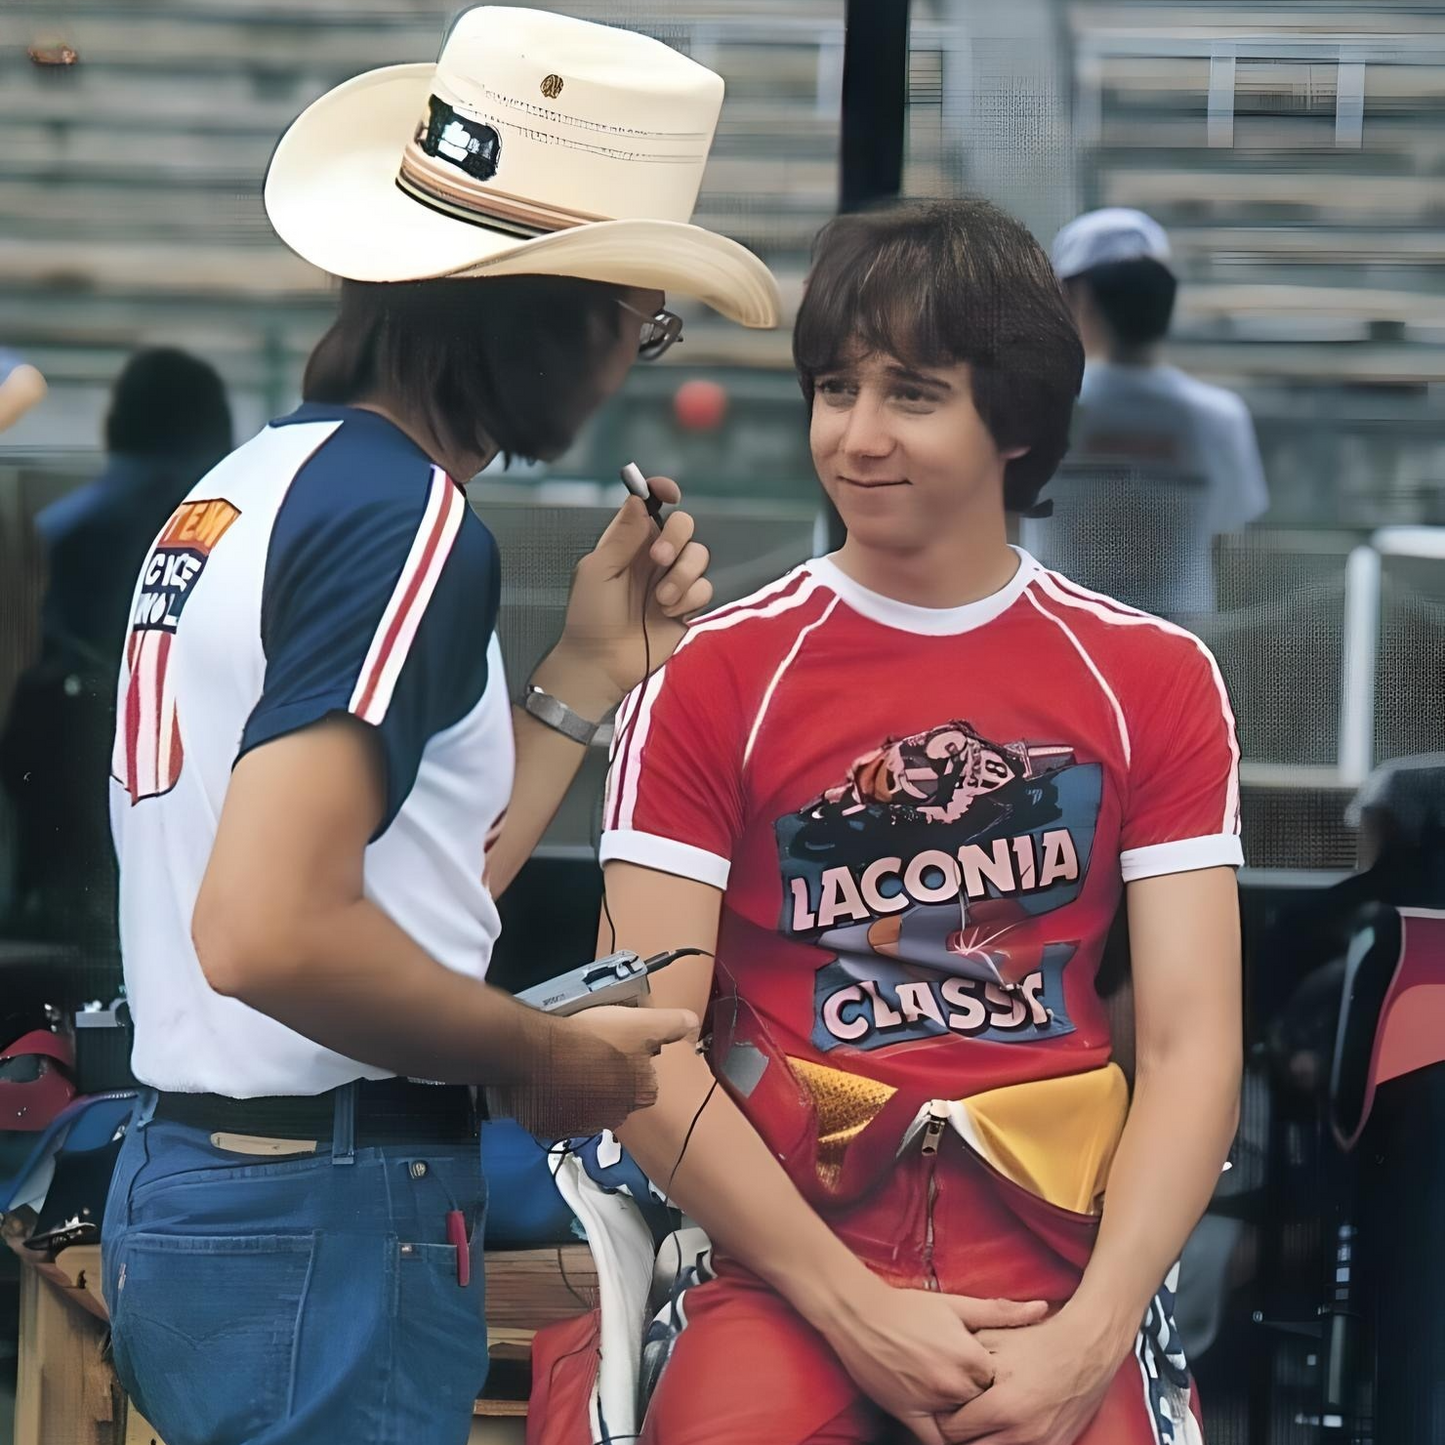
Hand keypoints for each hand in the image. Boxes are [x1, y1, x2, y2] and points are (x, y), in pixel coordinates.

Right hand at [492, 1004, 699, 1139]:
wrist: (534, 1054)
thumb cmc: (592, 1038)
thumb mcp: (642, 1021)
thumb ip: (673, 1024)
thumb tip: (692, 1024)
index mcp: (641, 1094)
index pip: (647, 1079)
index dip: (635, 1059)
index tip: (620, 1044)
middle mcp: (617, 1116)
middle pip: (618, 1092)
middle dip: (609, 1074)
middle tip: (593, 1048)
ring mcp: (581, 1125)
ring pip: (589, 1102)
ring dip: (583, 1087)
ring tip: (570, 1059)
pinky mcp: (551, 1127)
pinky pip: (559, 1111)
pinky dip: (557, 1097)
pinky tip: (552, 1075)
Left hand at [549, 477, 712, 703]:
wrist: (603, 661)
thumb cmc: (590, 616)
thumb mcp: (597, 571)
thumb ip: (621, 536)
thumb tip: (639, 500)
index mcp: (629, 542)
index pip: (650, 506)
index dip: (661, 492)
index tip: (669, 493)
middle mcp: (654, 556)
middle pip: (684, 524)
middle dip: (677, 537)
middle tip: (659, 558)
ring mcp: (673, 580)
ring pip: (699, 555)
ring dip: (683, 574)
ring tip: (660, 599)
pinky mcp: (688, 605)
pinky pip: (705, 587)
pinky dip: (689, 598)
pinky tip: (669, 612)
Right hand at [817, 1277, 1048, 1444]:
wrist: (860, 1313)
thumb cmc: (909, 1307)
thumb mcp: (955, 1305)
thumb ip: (1000, 1311)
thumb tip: (1042, 1309)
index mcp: (970, 1355)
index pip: (1000, 1379)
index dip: (999, 1376)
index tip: (1000, 1372)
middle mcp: (954, 1383)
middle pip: (985, 1402)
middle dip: (985, 1397)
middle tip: (982, 1390)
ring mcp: (931, 1402)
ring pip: (965, 1423)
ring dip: (967, 1416)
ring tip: (966, 1406)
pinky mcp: (909, 1415)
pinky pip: (938, 1442)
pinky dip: (951, 1440)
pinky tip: (957, 1435)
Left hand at [931, 1312, 1116, 1443]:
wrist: (1086, 1348)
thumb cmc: (1037, 1341)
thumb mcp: (993, 1342)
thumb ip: (962, 1364)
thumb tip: (936, 1379)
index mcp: (1002, 1408)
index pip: (952, 1431)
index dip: (942, 1417)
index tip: (941, 1405)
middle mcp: (1021, 1434)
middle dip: (959, 1435)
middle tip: (957, 1416)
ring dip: (981, 1440)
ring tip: (977, 1421)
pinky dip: (1005, 1442)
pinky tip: (1000, 1427)